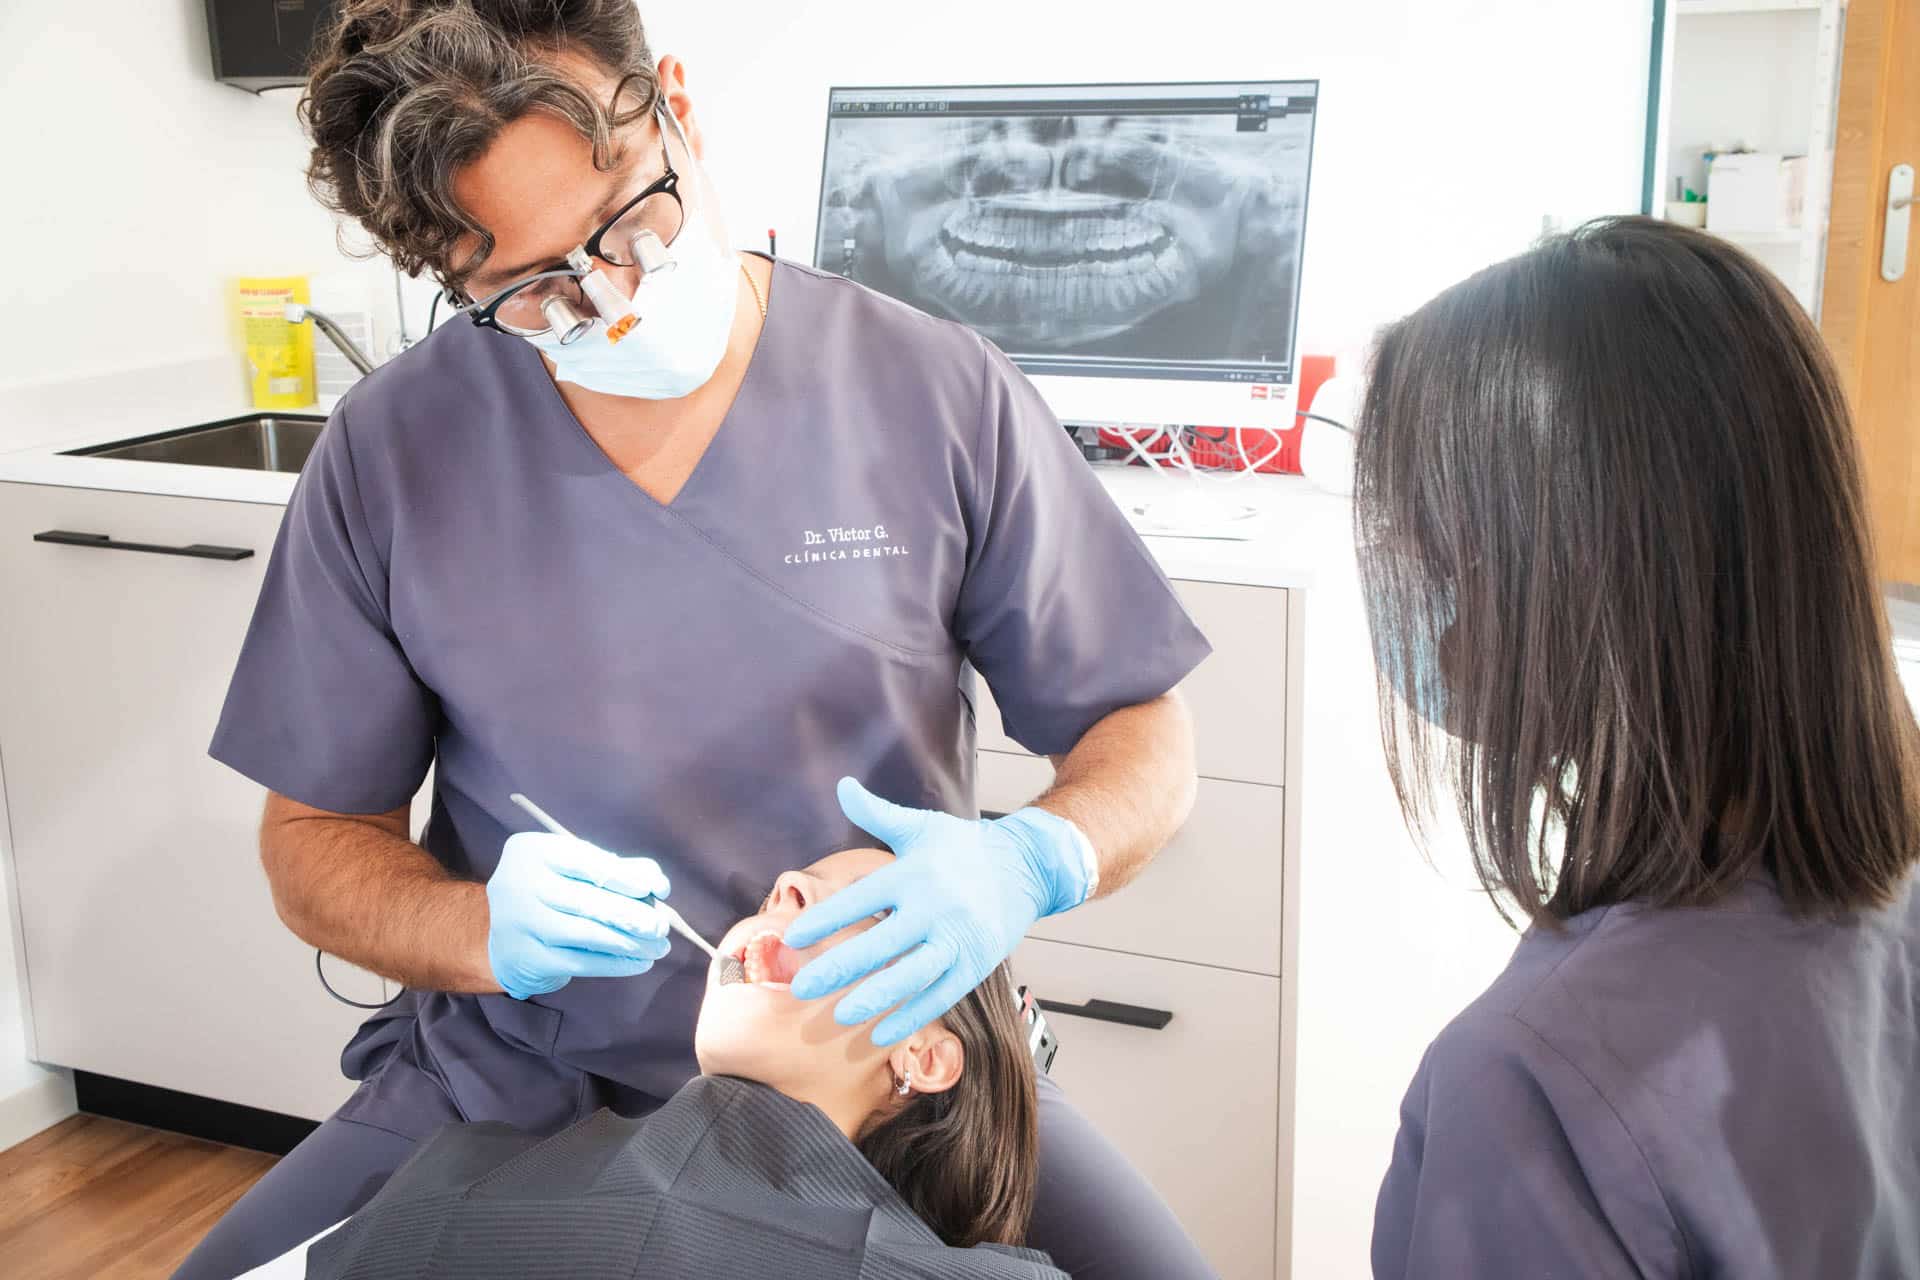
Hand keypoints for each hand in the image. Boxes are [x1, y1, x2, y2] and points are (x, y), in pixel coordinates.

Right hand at [486, 832, 672, 999]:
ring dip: (628, 943)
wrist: (505, 933)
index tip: (658, 890)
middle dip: (632, 916)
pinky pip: (578, 962)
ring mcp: (519, 923)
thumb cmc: (553, 890)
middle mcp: (518, 884)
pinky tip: (637, 963)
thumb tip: (658, 884)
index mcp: (532, 850)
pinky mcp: (525, 957)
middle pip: (586, 901)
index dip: (625, 877)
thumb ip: (617, 868)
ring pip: (584, 934)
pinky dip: (613, 963)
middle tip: (661, 927)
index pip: (585, 862)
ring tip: (657, 947)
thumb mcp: (576, 867)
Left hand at [784, 777, 1090, 1044]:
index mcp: (914, 873)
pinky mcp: (976, 963)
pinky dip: (912, 1015)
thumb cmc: (962, 847)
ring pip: (912, 975)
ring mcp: (958, 938)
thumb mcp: (920, 825)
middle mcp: (935, 906)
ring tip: (841, 1015)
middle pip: (882, 943)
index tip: (793, 937)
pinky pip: (940, 995)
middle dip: (840, 966)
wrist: (1025, 866)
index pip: (862, 899)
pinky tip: (882, 1033)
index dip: (826, 919)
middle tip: (801, 988)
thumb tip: (842, 785)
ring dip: (876, 998)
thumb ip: (877, 812)